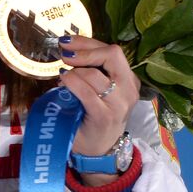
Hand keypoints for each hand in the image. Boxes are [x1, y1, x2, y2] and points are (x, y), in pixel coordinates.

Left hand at [60, 34, 138, 180]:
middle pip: (112, 55)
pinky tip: (63, 82)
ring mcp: (119, 104)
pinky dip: (71, 83)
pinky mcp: (105, 116)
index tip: (67, 41)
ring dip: (74, 71)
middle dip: (85, 50)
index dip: (88, 42)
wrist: (98, 150)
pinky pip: (86, 92)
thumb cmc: (94, 116)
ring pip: (94, 74)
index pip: (113, 51)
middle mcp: (129, 89)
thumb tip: (69, 48)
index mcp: (129, 80)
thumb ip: (92, 71)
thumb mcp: (98, 90)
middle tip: (64, 53)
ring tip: (64, 77)